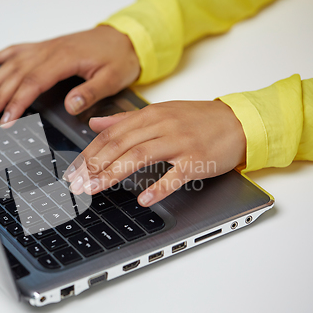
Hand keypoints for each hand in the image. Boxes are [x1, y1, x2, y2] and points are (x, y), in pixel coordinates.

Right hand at [0, 26, 139, 124]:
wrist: (125, 38)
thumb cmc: (119, 57)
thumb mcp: (112, 79)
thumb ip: (90, 92)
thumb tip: (70, 105)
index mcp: (65, 59)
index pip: (33, 83)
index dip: (17, 102)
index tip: (6, 119)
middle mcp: (50, 51)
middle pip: (17, 74)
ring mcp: (45, 47)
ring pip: (12, 63)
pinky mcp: (44, 47)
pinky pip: (15, 50)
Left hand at [67, 101, 246, 206]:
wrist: (238, 121)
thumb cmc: (198, 119)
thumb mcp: (159, 112)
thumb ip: (125, 119)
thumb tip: (95, 123)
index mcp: (150, 114)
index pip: (112, 133)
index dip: (90, 151)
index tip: (74, 169)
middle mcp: (162, 125)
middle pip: (121, 144)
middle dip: (94, 165)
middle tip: (77, 183)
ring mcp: (180, 142)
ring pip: (141, 156)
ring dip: (114, 173)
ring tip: (96, 189)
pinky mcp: (197, 159)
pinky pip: (175, 175)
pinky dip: (159, 188)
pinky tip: (144, 200)